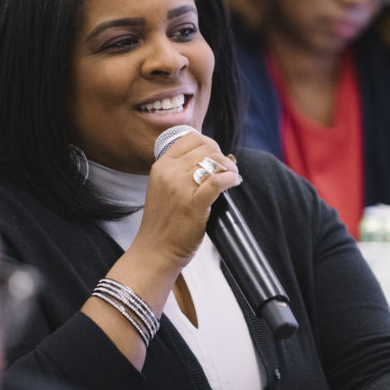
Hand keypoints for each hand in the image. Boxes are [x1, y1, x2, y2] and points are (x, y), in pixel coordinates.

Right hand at [81, 131, 239, 367]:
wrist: (155, 251)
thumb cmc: (162, 223)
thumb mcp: (162, 188)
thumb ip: (179, 171)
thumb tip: (211, 158)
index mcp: (161, 166)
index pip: (190, 138)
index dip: (208, 143)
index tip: (215, 156)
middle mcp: (169, 172)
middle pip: (205, 147)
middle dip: (221, 156)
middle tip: (227, 169)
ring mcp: (180, 188)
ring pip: (214, 161)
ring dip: (229, 167)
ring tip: (232, 177)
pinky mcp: (193, 204)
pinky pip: (218, 181)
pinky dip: (231, 179)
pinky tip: (234, 183)